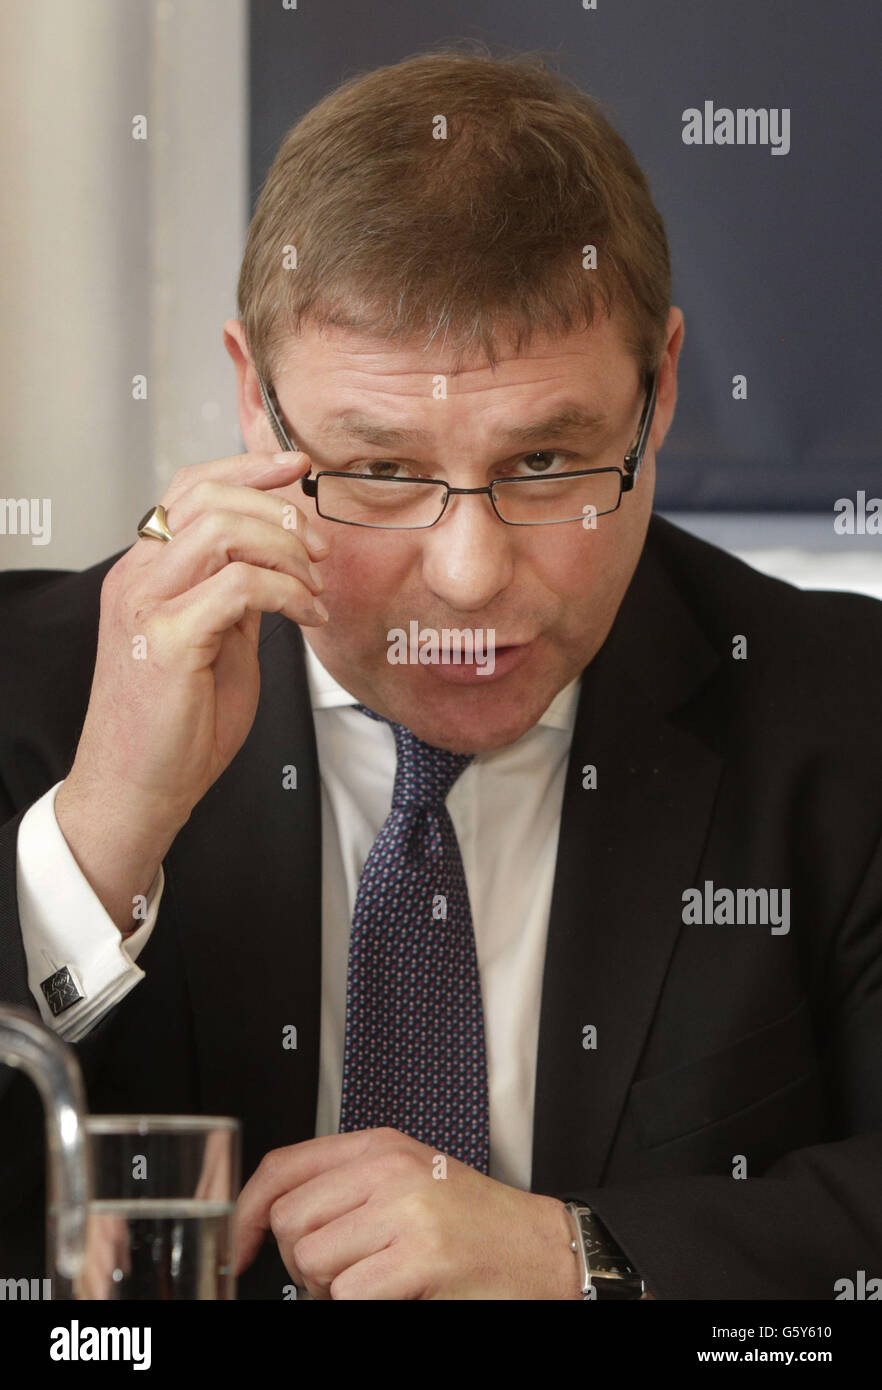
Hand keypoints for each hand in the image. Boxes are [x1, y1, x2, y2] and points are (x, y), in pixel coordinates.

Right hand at [63, 449, 329, 830]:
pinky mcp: (169, 639)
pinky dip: (288, 592)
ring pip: (223, 529)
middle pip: (210, 495)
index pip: (190, 488)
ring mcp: (147, 605)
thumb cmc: (176, 728)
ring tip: (314, 587)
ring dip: (286, 549)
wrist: (140, 789)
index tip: (297, 467)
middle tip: (321, 547)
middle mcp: (138, 578)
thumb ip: (237, 599)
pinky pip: (240, 585)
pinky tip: (307, 616)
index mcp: (145, 572)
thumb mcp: (218, 644)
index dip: (248, 466)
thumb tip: (279, 566)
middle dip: (280, 509)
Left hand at [234, 1127, 583, 1299]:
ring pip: (314, 1262)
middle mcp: (389, 1169)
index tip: (240, 1246)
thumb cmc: (474, 1222)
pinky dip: (362, 1305)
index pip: (284, 1166)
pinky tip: (397, 1294)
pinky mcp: (420, 1257)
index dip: (247, 1211)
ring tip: (376, 1282)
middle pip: (292, 1221)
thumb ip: (348, 1185)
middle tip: (344, 1273)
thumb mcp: (407, 1180)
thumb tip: (276, 1216)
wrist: (540, 1249)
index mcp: (380, 1146)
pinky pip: (348, 1295)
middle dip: (303, 1263)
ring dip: (334, 1290)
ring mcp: (405, 1210)